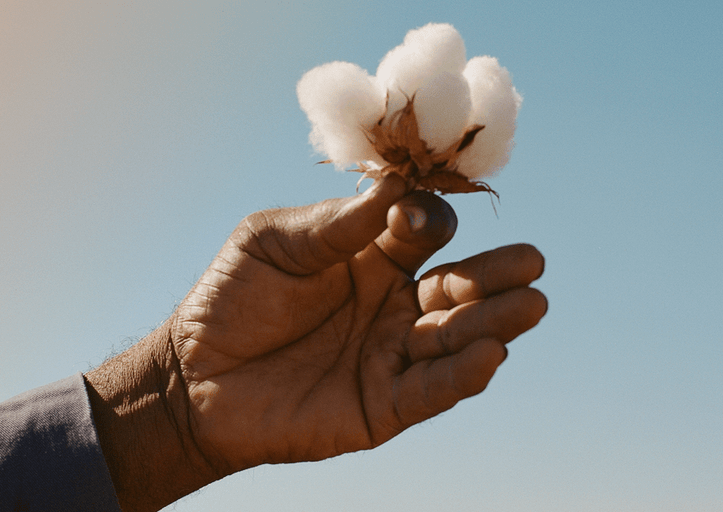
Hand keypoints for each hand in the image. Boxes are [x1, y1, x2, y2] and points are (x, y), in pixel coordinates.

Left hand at [86, 175, 546, 510]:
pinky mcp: (382, 404)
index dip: (428, 219)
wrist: (191, 375)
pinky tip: (489, 355)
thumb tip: (396, 187)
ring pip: (456, 336)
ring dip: (495, 321)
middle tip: (532, 262)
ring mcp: (390, 353)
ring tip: (532, 304)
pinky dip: (461, 375)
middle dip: (495, 273)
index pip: (423, 230)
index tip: (413, 218)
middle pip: (459, 283)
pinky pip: (430, 389)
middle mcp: (391, 301)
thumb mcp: (271, 242)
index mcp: (368, 254)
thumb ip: (333, 223)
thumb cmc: (228, 299)